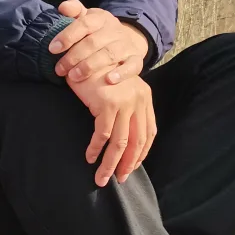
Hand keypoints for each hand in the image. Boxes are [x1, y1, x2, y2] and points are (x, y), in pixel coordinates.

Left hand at [49, 0, 150, 83]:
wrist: (127, 39)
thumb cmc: (98, 31)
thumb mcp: (87, 17)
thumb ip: (74, 10)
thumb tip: (63, 7)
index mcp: (101, 18)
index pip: (84, 23)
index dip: (68, 36)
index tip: (53, 49)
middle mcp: (115, 30)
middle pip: (93, 42)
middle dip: (74, 56)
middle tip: (59, 69)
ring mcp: (126, 45)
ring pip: (109, 54)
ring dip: (90, 66)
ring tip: (74, 77)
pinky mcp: (136, 59)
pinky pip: (132, 66)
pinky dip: (122, 73)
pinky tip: (109, 80)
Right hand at [68, 71, 156, 185]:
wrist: (85, 54)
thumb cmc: (98, 73)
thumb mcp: (118, 90)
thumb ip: (126, 109)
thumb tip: (124, 139)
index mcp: (144, 97)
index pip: (149, 132)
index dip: (141, 153)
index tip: (131, 167)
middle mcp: (138, 100)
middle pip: (137, 141)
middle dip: (127, 164)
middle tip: (118, 179)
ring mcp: (124, 102)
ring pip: (120, 142)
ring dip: (110, 163)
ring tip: (101, 178)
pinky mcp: (108, 103)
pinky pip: (102, 134)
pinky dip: (96, 149)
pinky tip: (89, 157)